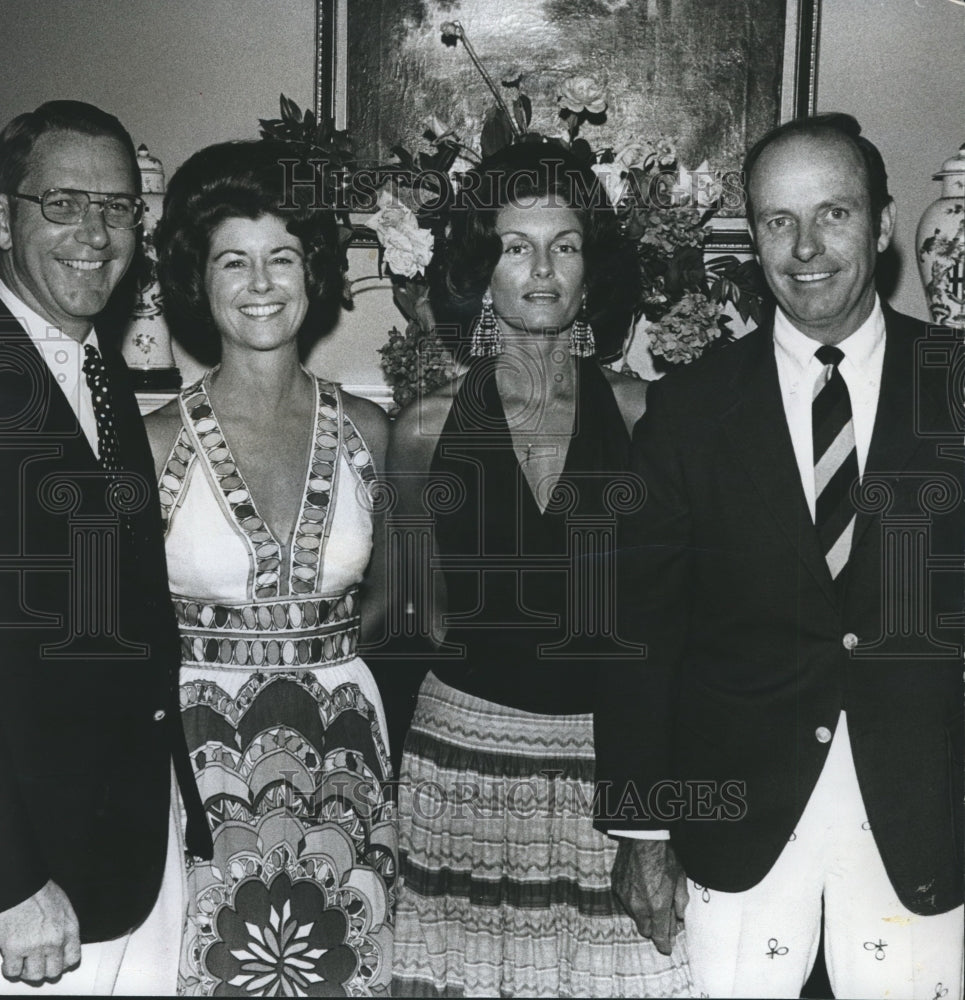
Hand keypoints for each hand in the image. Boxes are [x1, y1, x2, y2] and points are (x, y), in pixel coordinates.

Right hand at [0, 880, 80, 983]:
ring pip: (34, 976)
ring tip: (22, 961)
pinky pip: (13, 972)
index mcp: (69, 928)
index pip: (72, 959)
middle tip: (35, 963)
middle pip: (53, 971)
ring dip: (27, 971)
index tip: (53, 962)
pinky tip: (9, 959)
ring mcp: (34, 946)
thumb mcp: (63, 906)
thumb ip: (65, 926)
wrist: (20, 885)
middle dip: (45, 969)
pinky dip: (10, 969)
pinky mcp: (13, 949)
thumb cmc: (39, 892)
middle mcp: (55, 940)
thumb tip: (62, 943)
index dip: (62, 963)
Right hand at [611, 839, 688, 954]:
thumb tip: (679, 917)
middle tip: (661, 915)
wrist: (642, 835)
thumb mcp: (679, 879)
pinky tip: (639, 884)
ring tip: (650, 894)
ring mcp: (624, 896)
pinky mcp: (616, 885)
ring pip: (634, 915)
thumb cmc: (664, 855)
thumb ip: (679, 902)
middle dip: (654, 926)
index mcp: (657, 906)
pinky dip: (632, 898)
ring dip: (642, 911)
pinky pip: (625, 900)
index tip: (667, 946)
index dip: (665, 944)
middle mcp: (638, 906)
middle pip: (645, 930)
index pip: (660, 937)